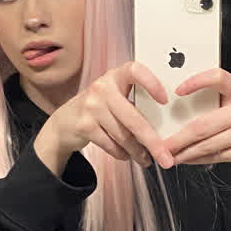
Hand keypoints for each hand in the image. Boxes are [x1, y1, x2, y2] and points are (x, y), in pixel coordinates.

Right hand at [46, 61, 174, 168]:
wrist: (65, 122)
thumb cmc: (100, 108)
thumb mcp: (116, 97)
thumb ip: (135, 102)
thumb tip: (166, 127)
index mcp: (115, 76)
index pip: (135, 71)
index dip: (152, 83)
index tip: (165, 101)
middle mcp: (102, 87)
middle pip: (134, 118)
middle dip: (153, 142)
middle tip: (166, 157)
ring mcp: (91, 106)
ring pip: (123, 135)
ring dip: (138, 152)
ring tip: (147, 159)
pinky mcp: (84, 125)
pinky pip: (111, 145)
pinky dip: (122, 154)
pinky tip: (127, 155)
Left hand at [162, 67, 230, 182]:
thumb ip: (221, 107)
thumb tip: (182, 114)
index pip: (218, 78)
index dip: (196, 81)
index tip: (177, 90)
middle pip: (202, 123)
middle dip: (177, 137)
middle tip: (160, 142)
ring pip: (205, 142)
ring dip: (183, 151)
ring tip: (169, 154)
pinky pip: (214, 155)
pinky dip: (196, 159)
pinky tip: (186, 159)